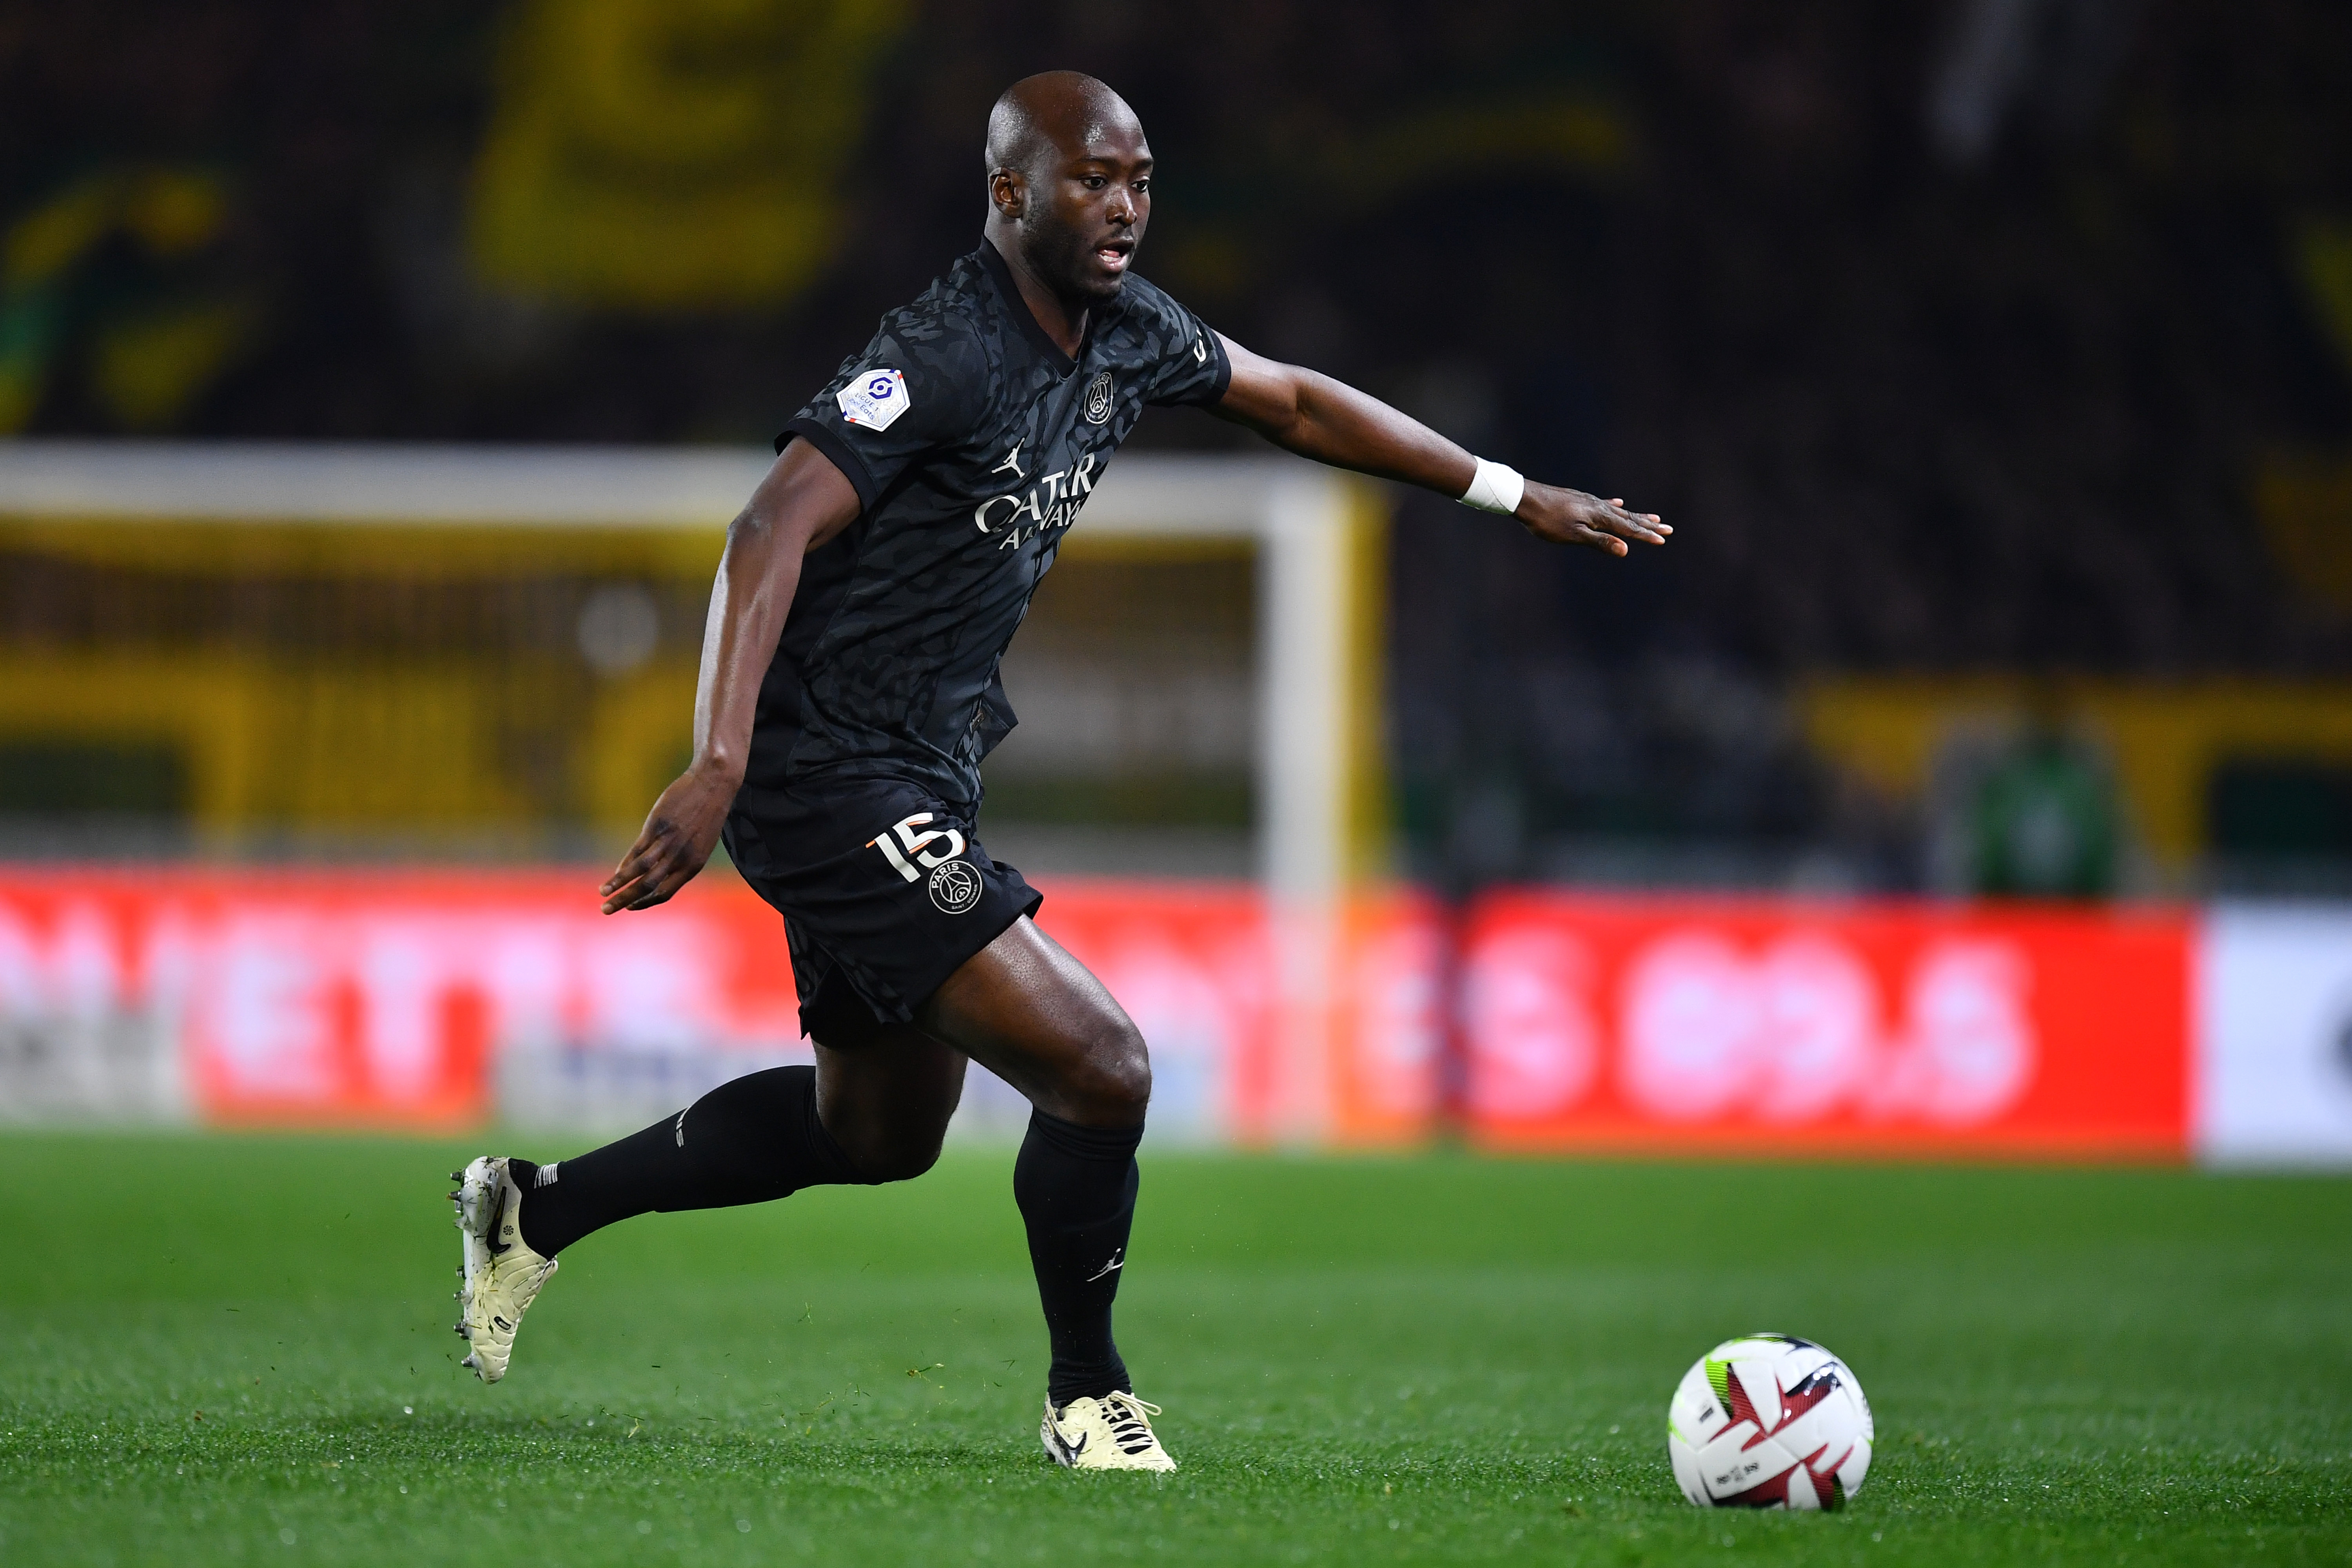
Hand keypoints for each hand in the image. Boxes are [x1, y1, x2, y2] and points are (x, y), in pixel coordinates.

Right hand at [599, 762, 737, 913]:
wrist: (714, 784)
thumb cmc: (707, 814)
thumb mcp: (700, 843)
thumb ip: (683, 859)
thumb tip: (659, 871)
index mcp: (693, 865)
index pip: (665, 893)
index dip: (645, 903)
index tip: (630, 908)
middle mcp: (680, 858)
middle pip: (647, 886)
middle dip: (624, 900)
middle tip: (606, 911)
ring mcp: (668, 842)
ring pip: (638, 870)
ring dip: (617, 884)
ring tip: (602, 893)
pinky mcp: (657, 826)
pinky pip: (637, 850)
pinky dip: (624, 863)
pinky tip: (615, 872)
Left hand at [1516, 482, 1669, 556]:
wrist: (1524, 498)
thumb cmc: (1546, 520)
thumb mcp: (1573, 535)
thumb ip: (1600, 542)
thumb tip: (1626, 550)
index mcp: (1599, 516)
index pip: (1628, 528)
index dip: (1646, 535)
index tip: (1663, 540)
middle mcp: (1598, 506)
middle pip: (1628, 518)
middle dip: (1649, 525)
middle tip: (1669, 528)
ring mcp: (1589, 501)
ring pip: (1618, 511)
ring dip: (1636, 515)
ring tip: (1652, 517)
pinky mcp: (1580, 499)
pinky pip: (1604, 503)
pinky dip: (1614, 505)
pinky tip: (1617, 502)